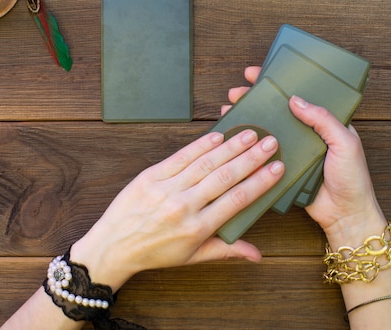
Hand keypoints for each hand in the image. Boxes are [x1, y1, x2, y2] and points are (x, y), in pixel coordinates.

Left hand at [71, 129, 283, 289]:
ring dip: (230, 146)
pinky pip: (180, 157)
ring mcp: (166, 189)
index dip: (259, 182)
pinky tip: (217, 135)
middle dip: (251, 158)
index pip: (236, 200)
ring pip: (205, 163)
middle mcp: (183, 206)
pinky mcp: (151, 175)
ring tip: (249, 133)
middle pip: (224, 177)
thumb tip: (257, 255)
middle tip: (270, 142)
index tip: (277, 168)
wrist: (113, 246)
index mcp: (197, 228)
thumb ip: (226, 251)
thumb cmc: (155, 252)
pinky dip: (200, 145)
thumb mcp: (192, 257)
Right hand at [224, 67, 385, 247]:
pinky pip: (264, 154)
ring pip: (268, 130)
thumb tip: (296, 100)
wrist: (345, 215)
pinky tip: (235, 139)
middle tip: (235, 92)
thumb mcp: (345, 142)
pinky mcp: (283, 169)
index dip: (278, 83)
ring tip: (230, 110)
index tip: (258, 73)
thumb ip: (323, 120)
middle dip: (255, 99)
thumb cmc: (352, 178)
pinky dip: (250, 146)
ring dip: (249, 120)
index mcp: (324, 123)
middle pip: (277, 111)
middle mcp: (306, 134)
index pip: (299, 96)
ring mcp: (293, 151)